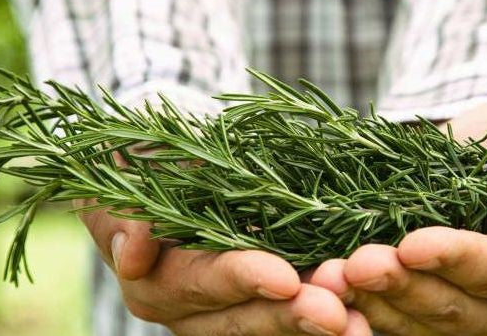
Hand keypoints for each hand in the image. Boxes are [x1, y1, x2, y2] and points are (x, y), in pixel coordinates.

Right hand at [76, 147, 371, 335]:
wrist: (169, 169)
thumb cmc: (146, 166)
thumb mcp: (126, 179)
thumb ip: (122, 215)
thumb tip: (133, 251)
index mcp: (155, 281)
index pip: (201, 282)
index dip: (242, 279)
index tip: (285, 277)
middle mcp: (191, 310)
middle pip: (244, 318)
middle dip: (291, 315)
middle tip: (338, 313)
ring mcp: (228, 311)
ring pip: (273, 326)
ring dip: (317, 325)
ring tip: (361, 324)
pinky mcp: (259, 302)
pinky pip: (289, 316)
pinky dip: (327, 314)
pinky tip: (363, 313)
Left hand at [310, 99, 486, 334]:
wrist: (469, 152)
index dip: (454, 259)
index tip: (412, 244)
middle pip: (449, 307)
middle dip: (400, 285)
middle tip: (356, 263)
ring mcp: (455, 315)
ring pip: (411, 322)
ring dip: (368, 300)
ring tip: (328, 276)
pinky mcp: (415, 311)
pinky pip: (386, 318)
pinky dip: (355, 305)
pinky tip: (323, 289)